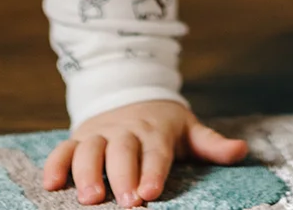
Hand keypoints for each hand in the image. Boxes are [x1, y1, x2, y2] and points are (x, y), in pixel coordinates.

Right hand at [42, 101, 248, 207]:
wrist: (131, 94)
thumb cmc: (164, 124)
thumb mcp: (190, 130)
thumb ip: (213, 143)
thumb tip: (241, 150)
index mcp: (154, 131)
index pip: (155, 153)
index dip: (152, 171)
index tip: (150, 192)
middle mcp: (125, 131)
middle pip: (121, 152)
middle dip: (121, 176)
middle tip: (125, 201)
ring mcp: (99, 134)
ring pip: (89, 150)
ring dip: (87, 173)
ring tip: (88, 198)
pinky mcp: (78, 138)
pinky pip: (63, 150)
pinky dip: (55, 165)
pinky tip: (51, 185)